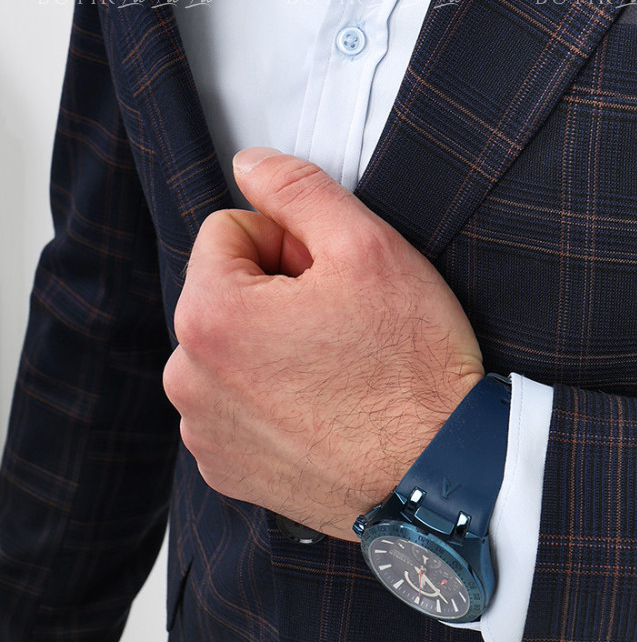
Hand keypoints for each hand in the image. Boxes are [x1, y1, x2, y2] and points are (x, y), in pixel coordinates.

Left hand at [162, 148, 483, 538]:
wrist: (441, 477)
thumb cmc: (410, 366)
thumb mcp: (367, 246)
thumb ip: (298, 189)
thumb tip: (250, 163)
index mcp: (210, 315)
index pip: (230, 229)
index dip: (291, 241)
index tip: (333, 277)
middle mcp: (190, 379)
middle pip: (227, 289)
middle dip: (280, 292)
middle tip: (346, 322)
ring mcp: (205, 433)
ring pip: (234, 346)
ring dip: (276, 345)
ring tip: (341, 368)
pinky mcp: (229, 471)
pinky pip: (239, 404)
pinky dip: (276, 398)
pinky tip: (329, 408)